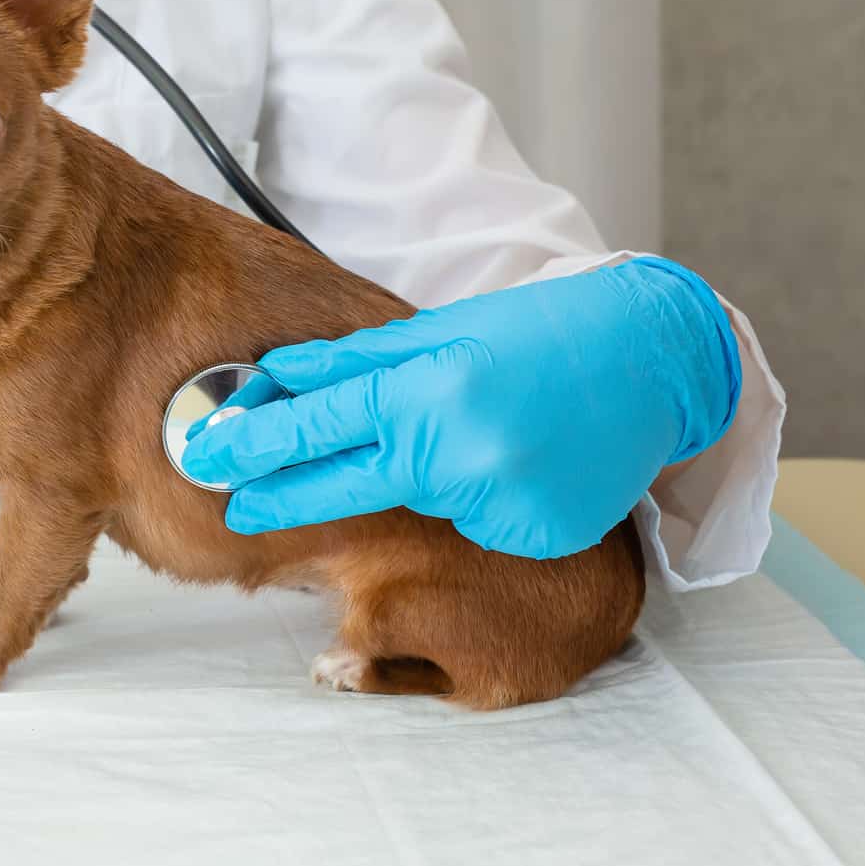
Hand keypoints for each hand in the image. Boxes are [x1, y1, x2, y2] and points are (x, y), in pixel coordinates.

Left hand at [181, 259, 740, 558]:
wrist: (655, 357)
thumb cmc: (543, 332)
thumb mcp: (444, 332)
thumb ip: (359, 363)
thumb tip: (281, 376)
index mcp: (430, 391)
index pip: (320, 427)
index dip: (258, 446)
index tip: (209, 458)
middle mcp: (458, 454)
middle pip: (345, 488)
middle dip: (285, 497)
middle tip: (239, 508)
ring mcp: (498, 502)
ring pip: (425, 505)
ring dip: (432, 474)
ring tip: (491, 428)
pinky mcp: (533, 533)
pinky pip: (480, 525)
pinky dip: (484, 496)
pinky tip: (523, 458)